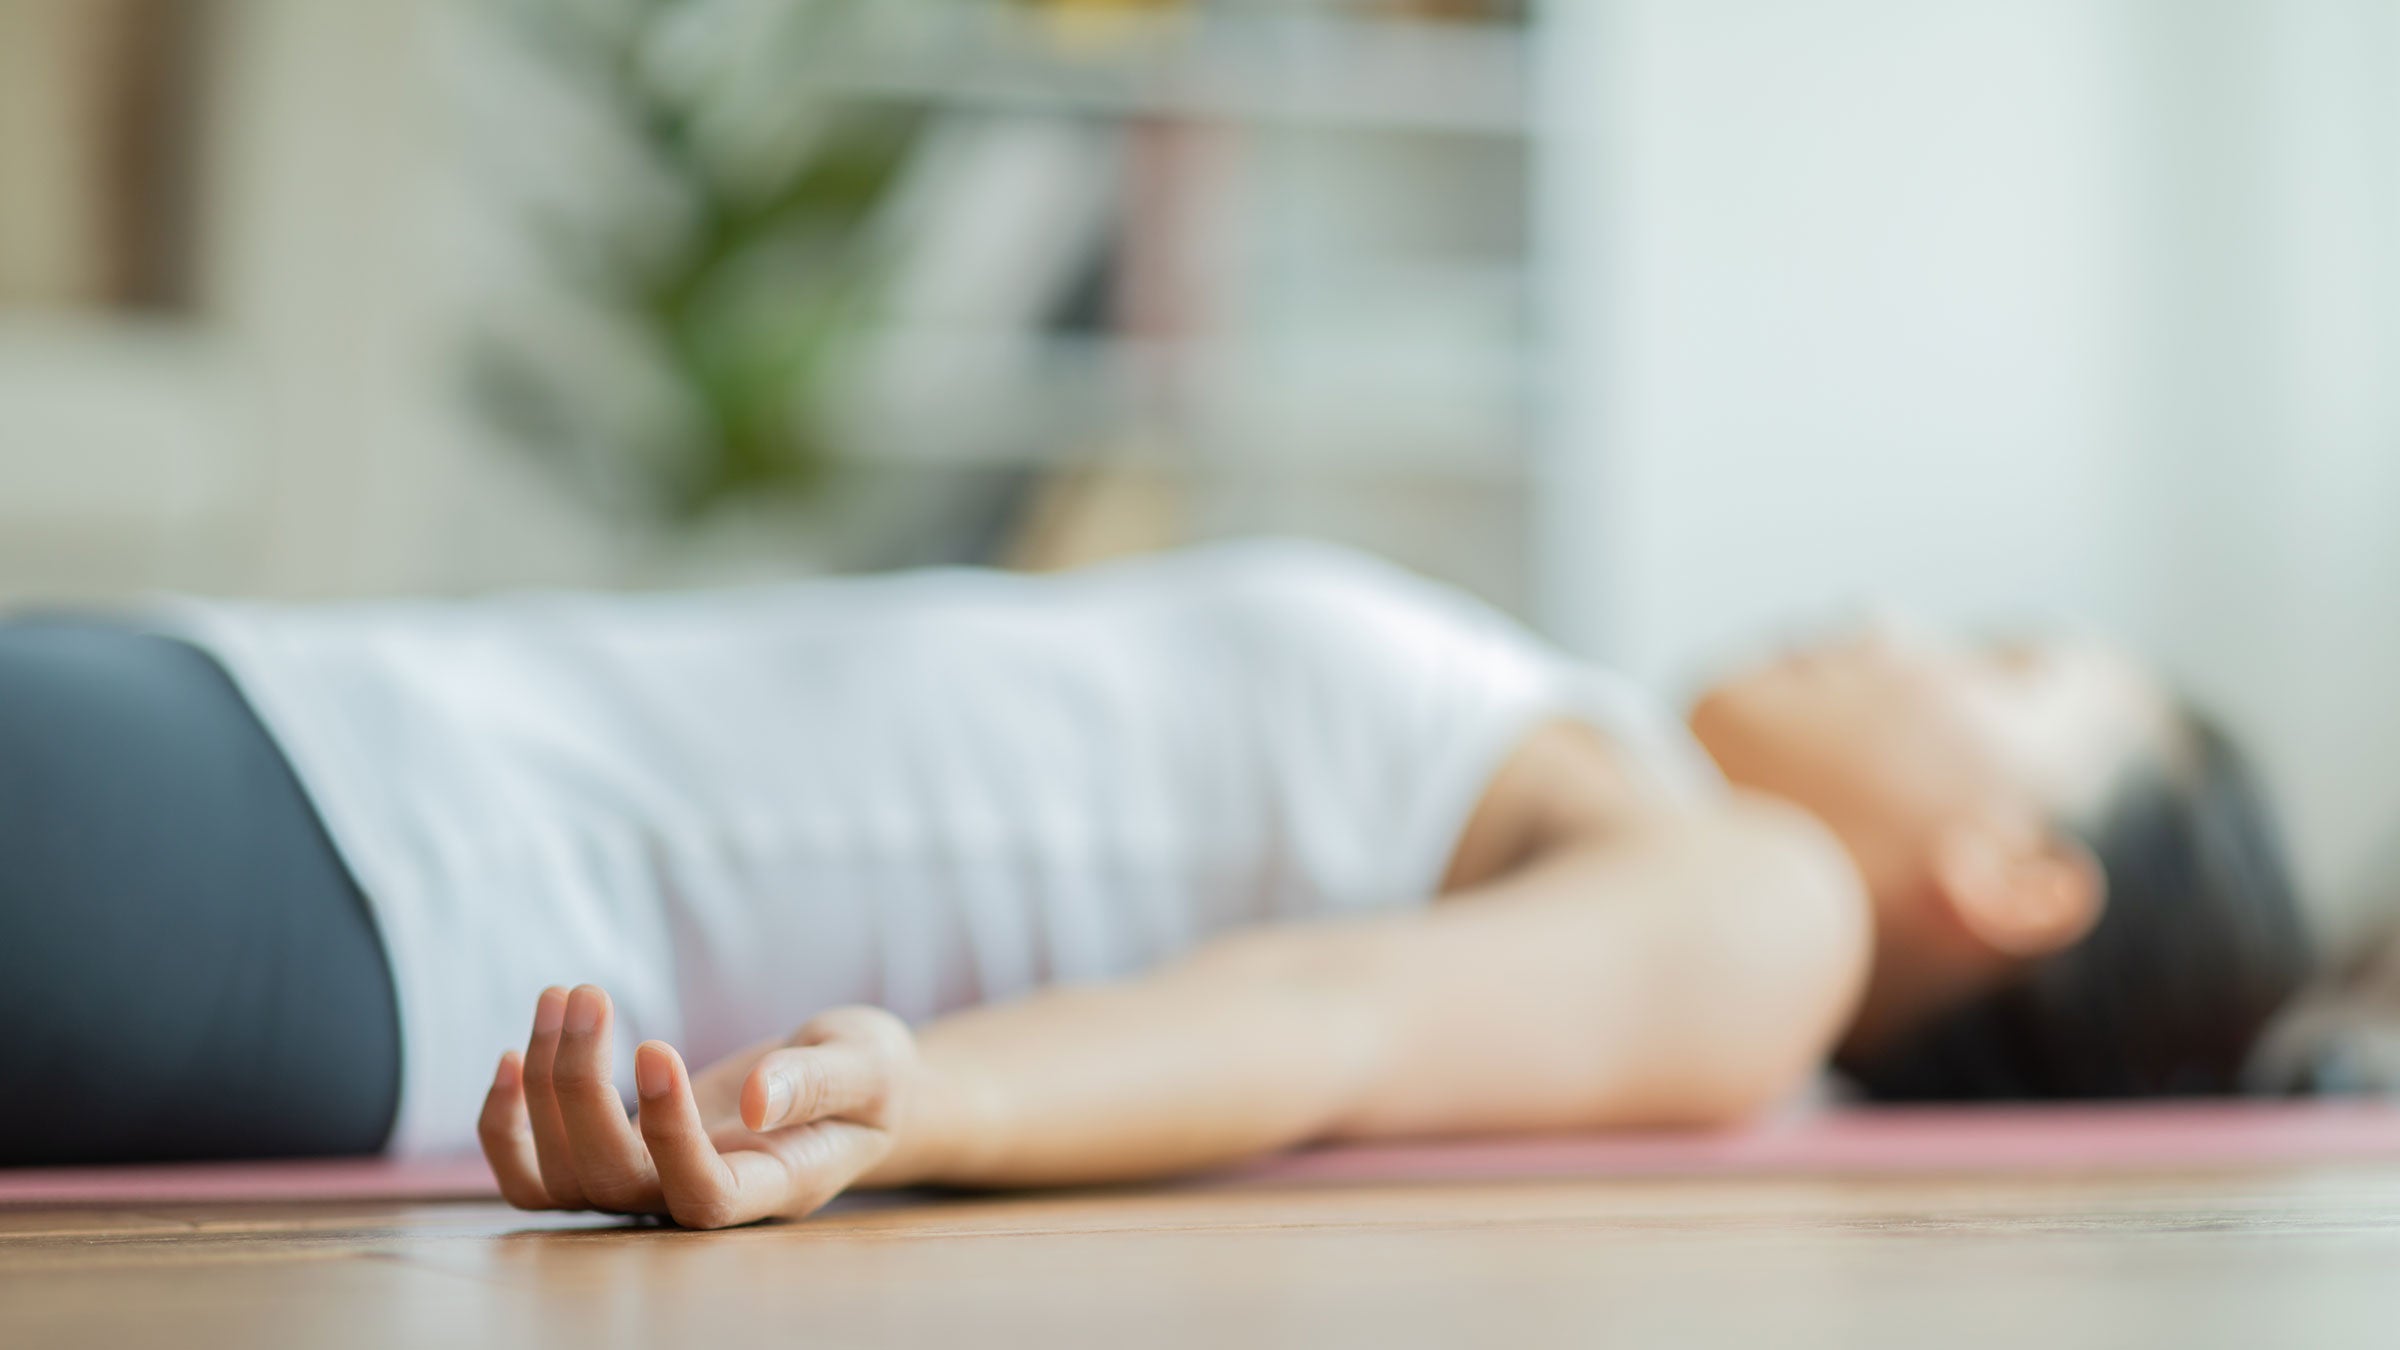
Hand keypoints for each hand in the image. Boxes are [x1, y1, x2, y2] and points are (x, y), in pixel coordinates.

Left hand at [479, 985, 919, 1227]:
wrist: (850, 1089)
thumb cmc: (871, 1077)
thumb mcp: (867, 1066)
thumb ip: (817, 1084)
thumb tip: (755, 1103)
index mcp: (771, 1187)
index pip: (701, 1197)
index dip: (667, 1135)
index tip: (657, 1046)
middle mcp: (700, 1198)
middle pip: (610, 1181)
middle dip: (579, 1085)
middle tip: (588, 992)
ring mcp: (652, 1184)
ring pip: (560, 1179)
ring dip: (540, 1088)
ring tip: (563, 995)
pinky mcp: (620, 1156)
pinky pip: (537, 1173)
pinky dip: (507, 1124)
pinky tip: (514, 1053)